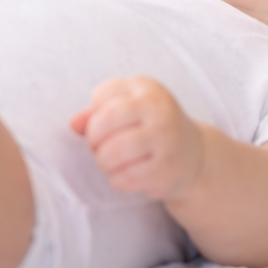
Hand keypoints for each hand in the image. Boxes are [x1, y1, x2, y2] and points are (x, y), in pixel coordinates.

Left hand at [69, 76, 210, 200]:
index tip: (105, 124)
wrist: (193, 153)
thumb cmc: (151, 127)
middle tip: (100, 148)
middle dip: (94, 140)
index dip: (94, 114)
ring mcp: (165, 138)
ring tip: (112, 162)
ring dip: (104, 162)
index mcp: (147, 87)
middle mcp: (159, 108)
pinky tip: (128, 175)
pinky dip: (118, 180)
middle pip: (104, 122)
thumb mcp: (128, 109)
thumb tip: (73, 123)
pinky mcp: (166, 168)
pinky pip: (124, 178)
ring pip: (112, 153)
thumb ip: (96, 112)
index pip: (102, 95)